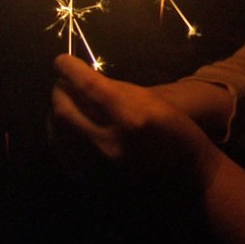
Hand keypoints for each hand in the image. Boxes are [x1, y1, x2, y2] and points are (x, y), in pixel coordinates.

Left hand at [51, 54, 221, 190]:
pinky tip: (70, 130)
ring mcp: (97, 167)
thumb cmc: (177, 134)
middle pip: (63, 111)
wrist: (188, 179)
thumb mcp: (155, 102)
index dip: (69, 70)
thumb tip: (85, 80)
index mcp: (130, 117)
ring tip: (66, 104)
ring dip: (56, 114)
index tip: (62, 61)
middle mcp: (108, 143)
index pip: (87, 87)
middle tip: (64, 83)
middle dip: (59, 92)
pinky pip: (63, 155)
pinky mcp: (92, 182)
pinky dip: (61, 136)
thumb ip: (118, 90)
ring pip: (57, 134)